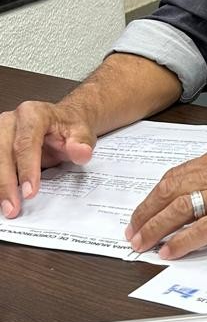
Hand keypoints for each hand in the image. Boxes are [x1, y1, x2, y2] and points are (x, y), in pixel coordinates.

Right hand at [0, 101, 95, 217]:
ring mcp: (1, 130)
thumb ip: (81, 144)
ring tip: (7, 207)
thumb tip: (81, 153)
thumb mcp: (82, 133)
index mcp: (33, 114)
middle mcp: (12, 120)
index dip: (27, 168)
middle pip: (3, 151)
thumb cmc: (68, 127)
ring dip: (0, 184)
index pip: (26, 143)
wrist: (61, 121)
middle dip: (6, 182)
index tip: (30, 191)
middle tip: (13, 207)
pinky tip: (3, 195)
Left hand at [125, 146, 206, 259]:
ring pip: (181, 210)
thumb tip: (197, 196)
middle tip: (133, 232)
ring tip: (142, 244)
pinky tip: (170, 251)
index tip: (141, 212)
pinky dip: (182, 241)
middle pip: (170, 192)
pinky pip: (204, 229)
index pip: (174, 177)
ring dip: (156, 229)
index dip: (152, 198)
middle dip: (146, 214)